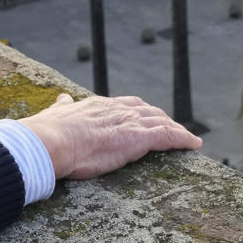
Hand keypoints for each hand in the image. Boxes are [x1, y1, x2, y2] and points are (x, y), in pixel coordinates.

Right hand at [20, 93, 200, 180]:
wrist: (50, 141)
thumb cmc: (48, 133)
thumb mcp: (56, 113)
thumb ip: (63, 107)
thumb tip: (63, 99)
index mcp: (98, 105)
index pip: (125, 105)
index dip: (138, 111)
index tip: (144, 116)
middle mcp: (117, 110)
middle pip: (148, 111)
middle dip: (161, 119)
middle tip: (171, 127)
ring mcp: (129, 123)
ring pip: (161, 122)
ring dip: (176, 129)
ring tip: (186, 138)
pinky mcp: (138, 139)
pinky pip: (168, 137)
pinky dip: (183, 139)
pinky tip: (194, 144)